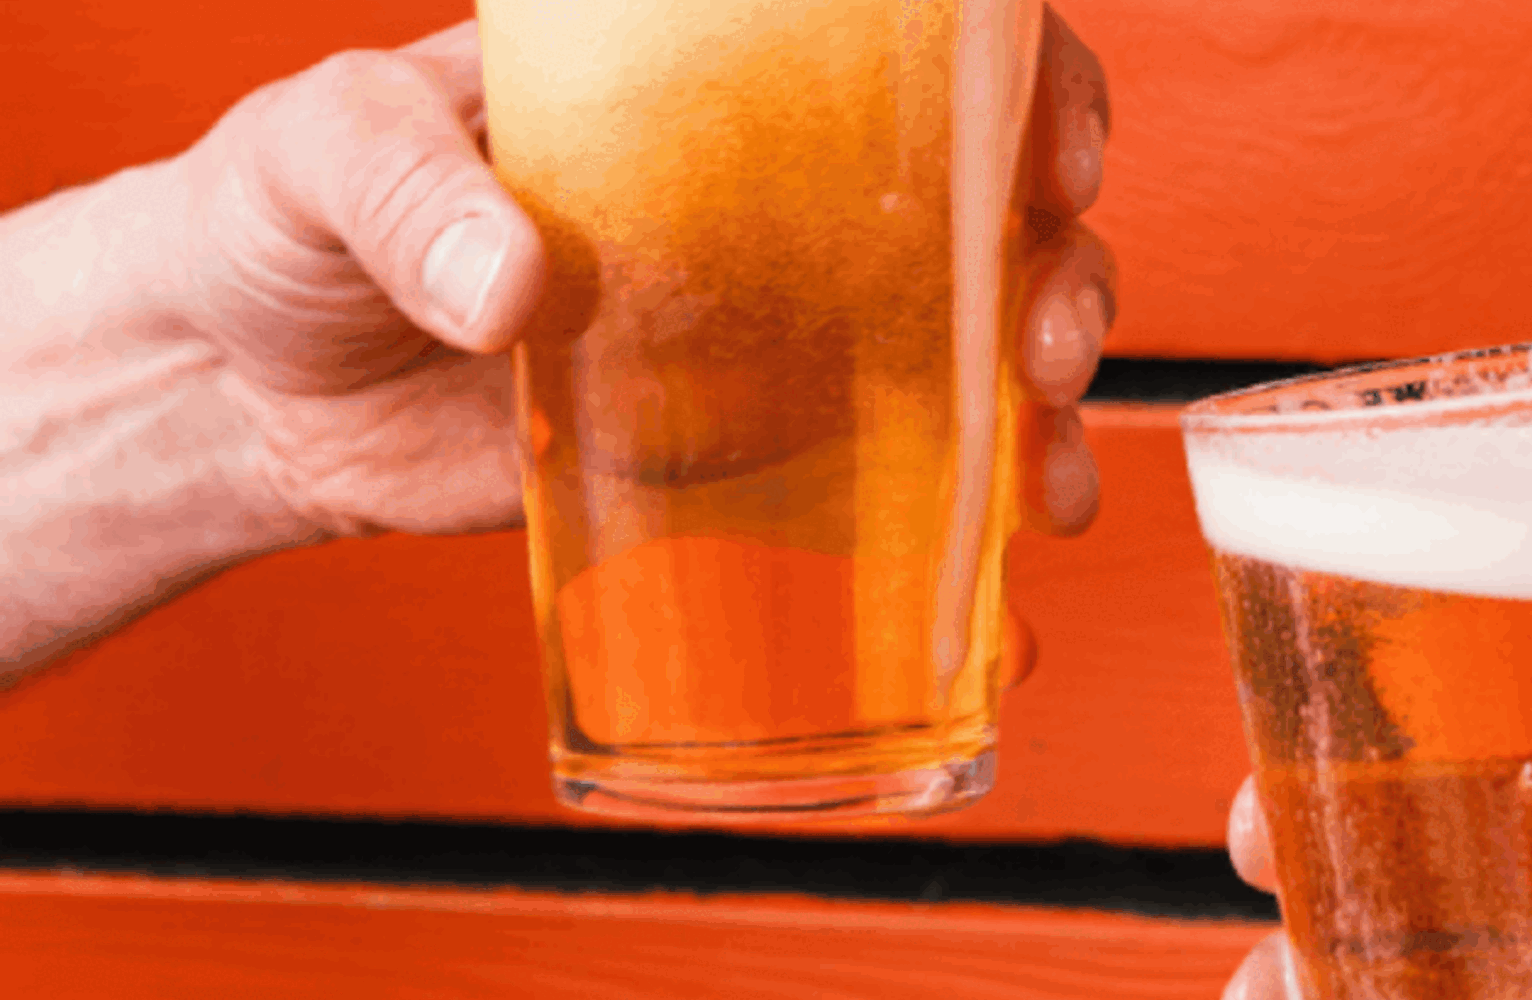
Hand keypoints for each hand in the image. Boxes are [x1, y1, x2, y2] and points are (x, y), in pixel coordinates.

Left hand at [159, 11, 1110, 538]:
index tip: (1051, 151)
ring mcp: (779, 330)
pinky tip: (1010, 556)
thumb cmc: (282, 220)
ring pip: (971, 336)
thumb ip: (407, 191)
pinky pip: (893, 472)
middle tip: (1044, 339)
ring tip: (1047, 469)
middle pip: (987, 198)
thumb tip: (520, 281)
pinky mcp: (750, 453)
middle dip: (1064, 263)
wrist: (244, 396)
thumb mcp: (324, 155)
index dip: (1028, 83)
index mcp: (706, 81)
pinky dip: (972, 512)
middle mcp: (776, 196)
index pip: (913, 47)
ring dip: (1046, 397)